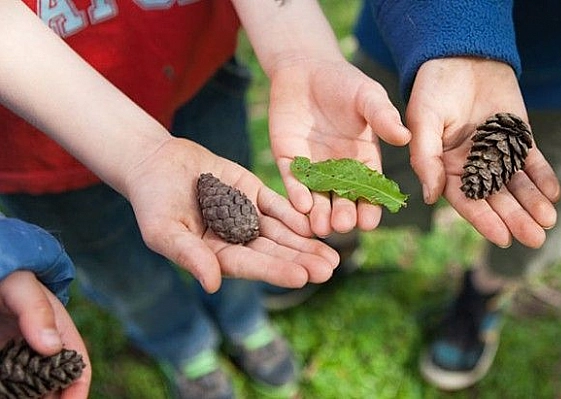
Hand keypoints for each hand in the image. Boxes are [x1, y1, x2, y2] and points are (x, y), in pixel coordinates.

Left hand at [0, 271, 90, 398]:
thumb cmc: (9, 279)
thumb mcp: (20, 288)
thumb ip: (37, 312)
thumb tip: (51, 347)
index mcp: (62, 336)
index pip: (78, 373)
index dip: (76, 395)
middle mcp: (46, 352)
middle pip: (54, 388)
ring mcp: (23, 360)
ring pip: (32, 391)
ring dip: (28, 397)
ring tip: (15, 395)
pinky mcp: (5, 364)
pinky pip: (11, 387)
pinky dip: (10, 393)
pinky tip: (6, 392)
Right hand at [122, 137, 339, 292]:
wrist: (155, 162)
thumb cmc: (152, 200)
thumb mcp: (164, 229)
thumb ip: (190, 255)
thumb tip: (212, 284)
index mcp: (215, 254)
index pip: (250, 265)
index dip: (276, 270)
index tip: (302, 276)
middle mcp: (235, 239)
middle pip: (273, 253)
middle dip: (301, 260)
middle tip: (329, 269)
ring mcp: (246, 216)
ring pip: (281, 232)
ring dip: (306, 243)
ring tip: (333, 256)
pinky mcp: (253, 193)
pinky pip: (278, 206)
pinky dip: (296, 214)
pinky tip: (317, 224)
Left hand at [267, 57, 410, 236]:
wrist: (305, 67)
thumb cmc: (344, 82)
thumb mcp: (368, 97)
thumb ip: (384, 117)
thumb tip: (405, 137)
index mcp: (363, 160)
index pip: (369, 191)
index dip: (370, 208)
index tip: (370, 222)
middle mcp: (339, 170)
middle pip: (343, 201)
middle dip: (343, 215)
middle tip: (343, 225)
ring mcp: (313, 167)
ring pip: (317, 199)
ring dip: (319, 214)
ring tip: (322, 226)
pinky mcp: (288, 159)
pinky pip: (293, 182)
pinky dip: (297, 195)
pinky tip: (301, 206)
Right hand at [406, 57, 559, 247]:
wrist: (462, 54)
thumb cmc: (434, 87)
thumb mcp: (423, 120)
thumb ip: (425, 158)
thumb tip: (428, 197)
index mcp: (447, 167)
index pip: (467, 200)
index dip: (485, 220)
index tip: (503, 238)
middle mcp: (474, 166)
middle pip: (497, 199)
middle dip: (516, 219)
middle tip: (535, 238)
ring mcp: (499, 152)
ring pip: (517, 185)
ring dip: (533, 203)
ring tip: (549, 222)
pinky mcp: (519, 137)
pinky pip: (533, 161)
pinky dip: (544, 177)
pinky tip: (554, 193)